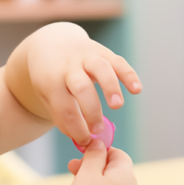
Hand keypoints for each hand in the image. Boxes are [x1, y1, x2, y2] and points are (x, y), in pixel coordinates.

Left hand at [18, 23, 140, 146]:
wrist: (52, 43)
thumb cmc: (51, 77)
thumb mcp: (47, 96)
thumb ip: (63, 116)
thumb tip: (83, 140)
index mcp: (51, 81)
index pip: (64, 108)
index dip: (76, 128)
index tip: (85, 141)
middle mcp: (69, 67)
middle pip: (81, 87)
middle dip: (91, 111)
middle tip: (98, 129)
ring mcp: (86, 57)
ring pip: (100, 69)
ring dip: (110, 88)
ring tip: (117, 106)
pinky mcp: (102, 52)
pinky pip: (118, 61)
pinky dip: (129, 75)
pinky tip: (137, 90)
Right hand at [64, 140, 137, 184]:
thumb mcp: (88, 172)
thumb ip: (94, 155)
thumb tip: (99, 144)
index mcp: (127, 176)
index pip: (119, 154)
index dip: (102, 150)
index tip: (84, 152)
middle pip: (114, 169)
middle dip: (93, 165)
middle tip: (73, 167)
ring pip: (110, 184)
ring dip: (92, 178)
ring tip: (74, 182)